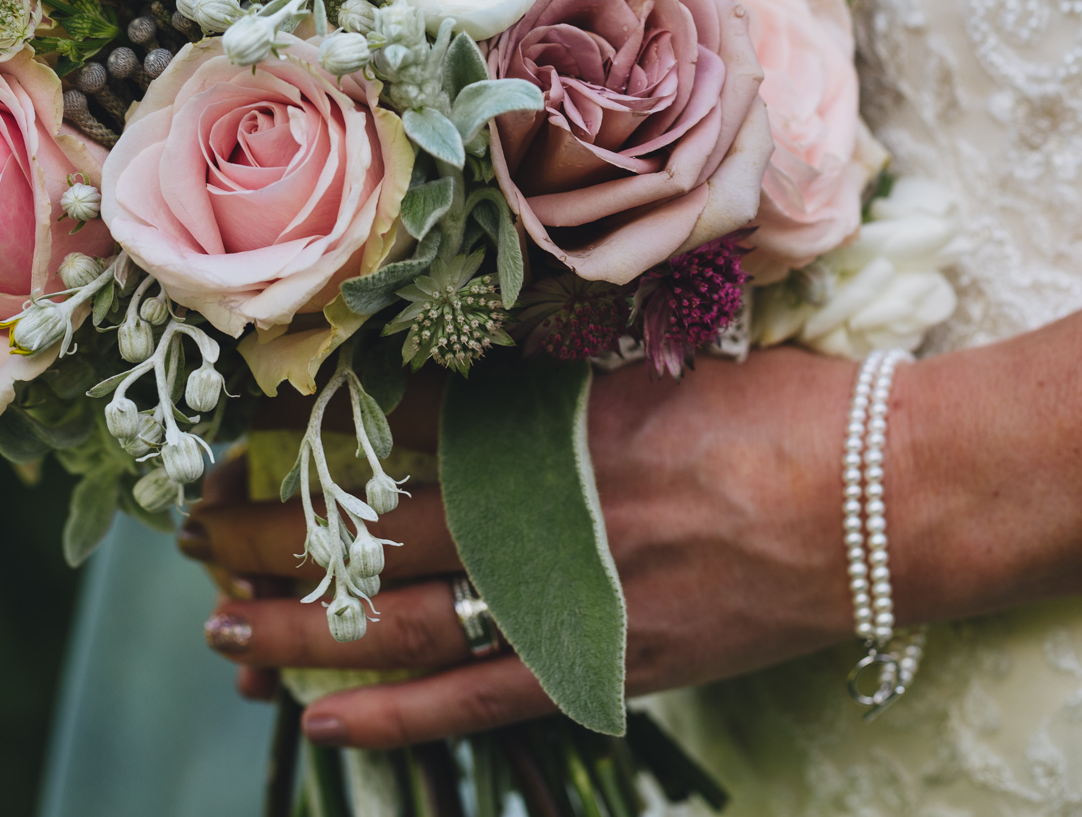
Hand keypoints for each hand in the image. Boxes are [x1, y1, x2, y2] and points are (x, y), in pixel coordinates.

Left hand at [181, 345, 859, 747]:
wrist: (886, 498)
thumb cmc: (788, 410)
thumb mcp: (662, 365)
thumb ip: (558, 384)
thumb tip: (464, 387)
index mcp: (554, 418)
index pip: (397, 427)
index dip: (310, 437)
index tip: (244, 437)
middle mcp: (546, 508)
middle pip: (374, 525)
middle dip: (273, 533)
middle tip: (196, 533)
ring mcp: (572, 594)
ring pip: (400, 620)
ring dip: (299, 625)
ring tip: (221, 627)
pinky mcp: (608, 665)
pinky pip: (473, 699)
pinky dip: (391, 714)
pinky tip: (319, 717)